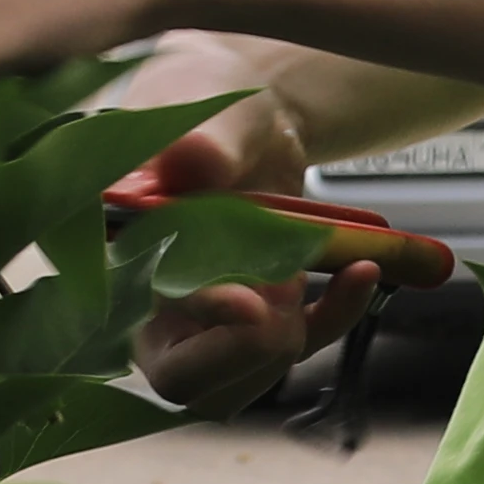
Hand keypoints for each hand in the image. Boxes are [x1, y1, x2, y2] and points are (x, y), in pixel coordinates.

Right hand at [118, 46, 326, 412]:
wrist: (244, 117)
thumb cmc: (202, 103)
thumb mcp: (206, 107)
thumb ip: (203, 139)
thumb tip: (193, 162)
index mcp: (118, 248)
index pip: (137, 305)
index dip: (193, 311)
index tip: (249, 306)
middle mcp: (151, 296)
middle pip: (181, 377)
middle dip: (240, 358)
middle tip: (286, 317)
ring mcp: (205, 317)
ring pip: (240, 380)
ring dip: (295, 339)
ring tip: (344, 267)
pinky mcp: (256, 315)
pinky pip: (294, 345)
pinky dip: (337, 317)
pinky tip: (365, 271)